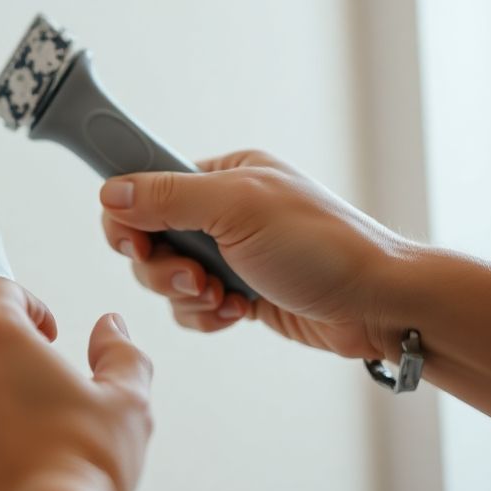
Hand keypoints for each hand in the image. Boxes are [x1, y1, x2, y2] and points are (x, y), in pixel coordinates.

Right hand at [99, 149, 406, 359]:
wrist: (379, 305)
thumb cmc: (324, 246)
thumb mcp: (238, 207)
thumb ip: (168, 197)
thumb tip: (111, 191)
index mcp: (223, 175)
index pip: (146, 186)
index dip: (130, 217)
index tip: (136, 245)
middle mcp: (221, 211)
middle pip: (148, 239)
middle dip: (164, 268)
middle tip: (196, 278)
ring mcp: (229, 253)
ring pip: (166, 278)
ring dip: (187, 295)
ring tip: (223, 298)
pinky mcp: (238, 291)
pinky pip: (191, 307)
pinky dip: (205, 316)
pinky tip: (236, 313)